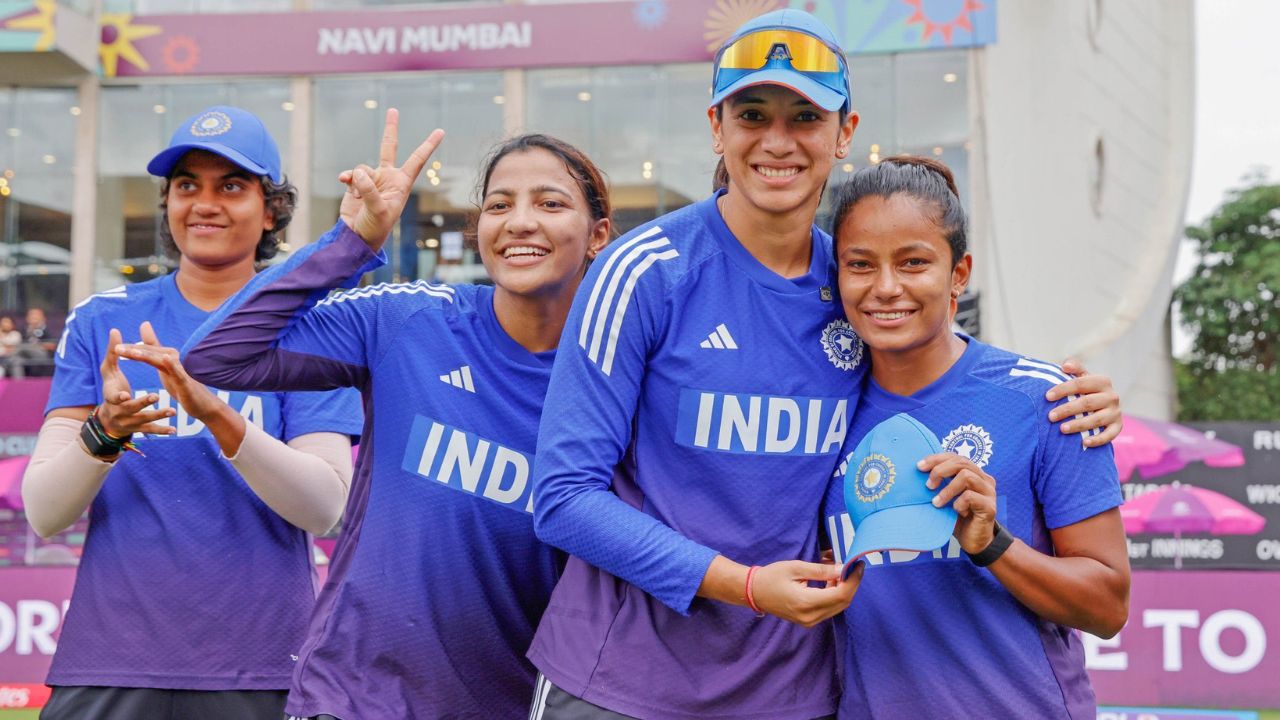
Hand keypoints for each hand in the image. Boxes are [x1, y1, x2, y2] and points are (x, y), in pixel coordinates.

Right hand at [96, 327, 175, 437]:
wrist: (110, 418)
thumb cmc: (111, 388)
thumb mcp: (110, 371)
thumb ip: (113, 353)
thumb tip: (115, 329)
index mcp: (110, 397)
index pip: (113, 397)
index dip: (118, 396)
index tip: (126, 395)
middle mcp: (119, 410)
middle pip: (131, 408)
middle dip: (142, 402)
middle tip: (156, 396)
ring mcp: (130, 421)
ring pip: (144, 419)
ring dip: (158, 415)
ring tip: (172, 411)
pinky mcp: (140, 428)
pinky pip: (151, 430)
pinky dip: (162, 431)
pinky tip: (174, 431)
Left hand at [115, 322, 223, 423]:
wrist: (202, 403)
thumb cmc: (182, 384)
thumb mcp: (163, 364)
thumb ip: (153, 345)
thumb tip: (144, 323)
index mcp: (166, 357)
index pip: (146, 351)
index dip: (130, 348)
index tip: (114, 347)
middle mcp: (174, 360)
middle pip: (151, 354)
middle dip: (133, 350)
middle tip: (116, 348)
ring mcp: (181, 371)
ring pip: (161, 361)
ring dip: (147, 355)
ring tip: (132, 352)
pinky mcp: (186, 382)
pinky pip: (178, 373)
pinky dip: (172, 364)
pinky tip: (165, 358)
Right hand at [338, 108, 443, 250]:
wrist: (357, 237)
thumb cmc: (375, 228)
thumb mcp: (378, 211)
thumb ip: (369, 190)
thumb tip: (358, 172)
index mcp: (401, 184)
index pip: (417, 160)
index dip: (428, 145)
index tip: (440, 131)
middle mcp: (388, 178)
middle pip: (389, 148)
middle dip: (391, 129)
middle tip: (393, 111)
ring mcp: (372, 180)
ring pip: (362, 167)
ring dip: (358, 179)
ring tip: (358, 197)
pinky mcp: (356, 184)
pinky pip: (351, 173)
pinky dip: (347, 178)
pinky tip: (344, 184)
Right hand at [751, 559, 862, 627]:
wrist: (754, 592)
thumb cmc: (772, 576)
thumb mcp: (796, 567)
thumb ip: (822, 570)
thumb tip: (843, 568)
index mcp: (807, 602)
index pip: (841, 594)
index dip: (853, 580)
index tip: (858, 564)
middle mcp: (811, 616)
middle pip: (843, 602)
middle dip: (851, 584)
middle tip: (853, 566)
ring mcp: (810, 621)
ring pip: (838, 607)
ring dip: (844, 589)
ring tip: (840, 571)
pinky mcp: (809, 621)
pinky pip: (829, 609)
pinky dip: (835, 595)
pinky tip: (832, 581)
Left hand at [919, 452, 996, 554]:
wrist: (974, 542)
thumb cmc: (958, 518)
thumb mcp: (945, 498)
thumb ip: (938, 484)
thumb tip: (916, 472)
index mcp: (973, 473)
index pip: (955, 456)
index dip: (936, 458)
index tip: (919, 467)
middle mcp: (983, 479)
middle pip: (961, 462)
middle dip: (940, 470)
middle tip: (928, 486)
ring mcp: (988, 492)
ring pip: (966, 476)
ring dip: (947, 489)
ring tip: (937, 503)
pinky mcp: (990, 506)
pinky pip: (970, 496)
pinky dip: (958, 503)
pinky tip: (956, 511)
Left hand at [1045, 358, 1121, 446]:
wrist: (1102, 405)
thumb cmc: (1085, 390)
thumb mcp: (1082, 376)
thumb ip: (1075, 367)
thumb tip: (1065, 366)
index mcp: (1102, 381)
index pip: (1080, 383)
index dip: (1063, 389)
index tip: (1047, 396)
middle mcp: (1112, 396)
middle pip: (1087, 403)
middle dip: (1067, 409)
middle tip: (1050, 416)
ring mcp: (1116, 412)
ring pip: (1097, 420)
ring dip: (1079, 425)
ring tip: (1062, 429)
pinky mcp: (1118, 426)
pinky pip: (1110, 435)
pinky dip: (1098, 440)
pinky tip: (1085, 443)